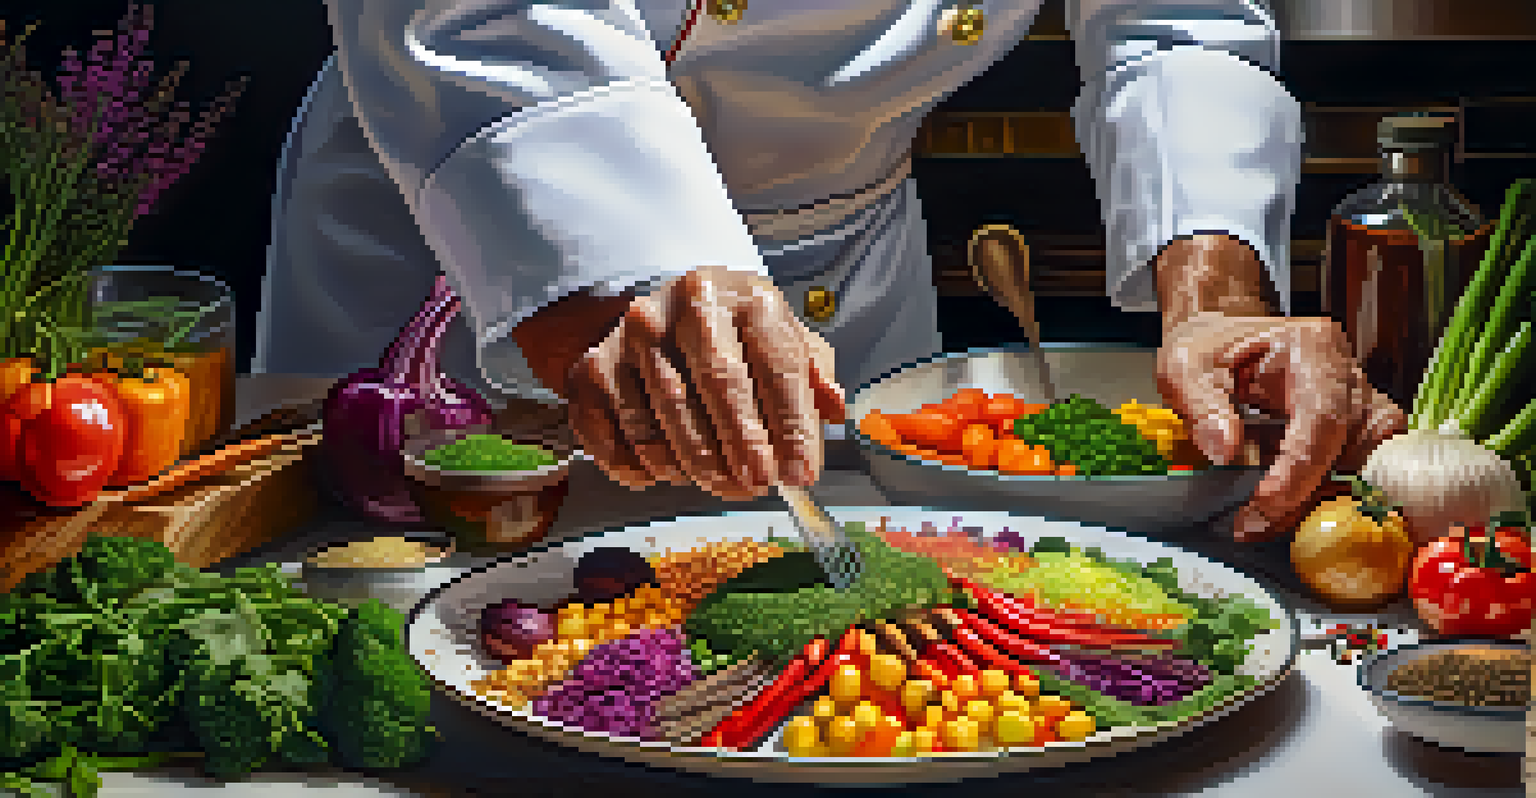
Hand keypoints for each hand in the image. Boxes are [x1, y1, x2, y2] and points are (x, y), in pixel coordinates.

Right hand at [562, 266, 844, 499]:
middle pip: (717, 382)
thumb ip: (813, 373)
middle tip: (756, 484)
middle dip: (741, 442)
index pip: (776, 363)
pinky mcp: (592, 369)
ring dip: (695, 463)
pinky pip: (613, 434)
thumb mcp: (782, 339)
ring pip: (664, 414)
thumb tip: (834, 409)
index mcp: (744, 296)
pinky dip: (640, 466)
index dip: (791, 424)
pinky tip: (665, 474)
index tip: (800, 471)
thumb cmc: (733, 336)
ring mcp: (632, 336)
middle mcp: (685, 306)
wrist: (662, 314)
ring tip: (721, 483)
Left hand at [1158, 312, 1405, 541]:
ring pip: (1365, 463)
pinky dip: (1319, 492)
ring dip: (1316, 496)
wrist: (1220, 337)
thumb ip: (1201, 406)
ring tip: (1261, 518)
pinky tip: (1279, 505)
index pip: (1323, 416)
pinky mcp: (1353, 427)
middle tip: (1254, 522)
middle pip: (1355, 445)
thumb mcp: (1184, 367)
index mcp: (1313, 347)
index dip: (1298, 467)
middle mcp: (1347, 373)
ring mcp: (1358, 401)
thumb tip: (1227, 451)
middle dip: (1308, 492)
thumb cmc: (1206, 348)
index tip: (1262, 504)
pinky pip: (1355, 469)